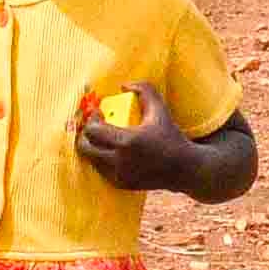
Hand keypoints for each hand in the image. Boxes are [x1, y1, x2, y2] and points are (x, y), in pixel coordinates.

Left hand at [71, 85, 215, 201]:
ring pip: (91, 160)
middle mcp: (120, 161)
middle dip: (86, 135)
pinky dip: (101, 159)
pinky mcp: (121, 184)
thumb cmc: (171, 136)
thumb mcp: (160, 109)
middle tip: (95, 126)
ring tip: (102, 137)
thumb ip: (145, 90)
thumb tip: (124, 85)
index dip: (91, 119)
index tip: (99, 113)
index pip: (93, 131)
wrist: (184, 169)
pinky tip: (111, 150)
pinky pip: (101, 170)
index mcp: (127, 142)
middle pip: (85, 148)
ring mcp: (119, 175)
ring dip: (93, 147)